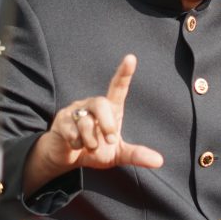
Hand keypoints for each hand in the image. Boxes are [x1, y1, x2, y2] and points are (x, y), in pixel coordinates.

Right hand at [24, 55, 163, 193]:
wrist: (67, 158)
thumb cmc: (95, 150)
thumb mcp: (117, 155)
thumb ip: (136, 155)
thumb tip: (159, 161)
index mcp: (110, 109)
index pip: (117, 87)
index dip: (124, 73)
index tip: (131, 58)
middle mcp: (93, 105)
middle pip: (101, 104)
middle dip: (107, 124)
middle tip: (110, 140)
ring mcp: (76, 110)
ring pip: (85, 122)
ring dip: (91, 141)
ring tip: (90, 147)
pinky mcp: (61, 120)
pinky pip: (71, 131)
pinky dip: (78, 144)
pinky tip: (76, 146)